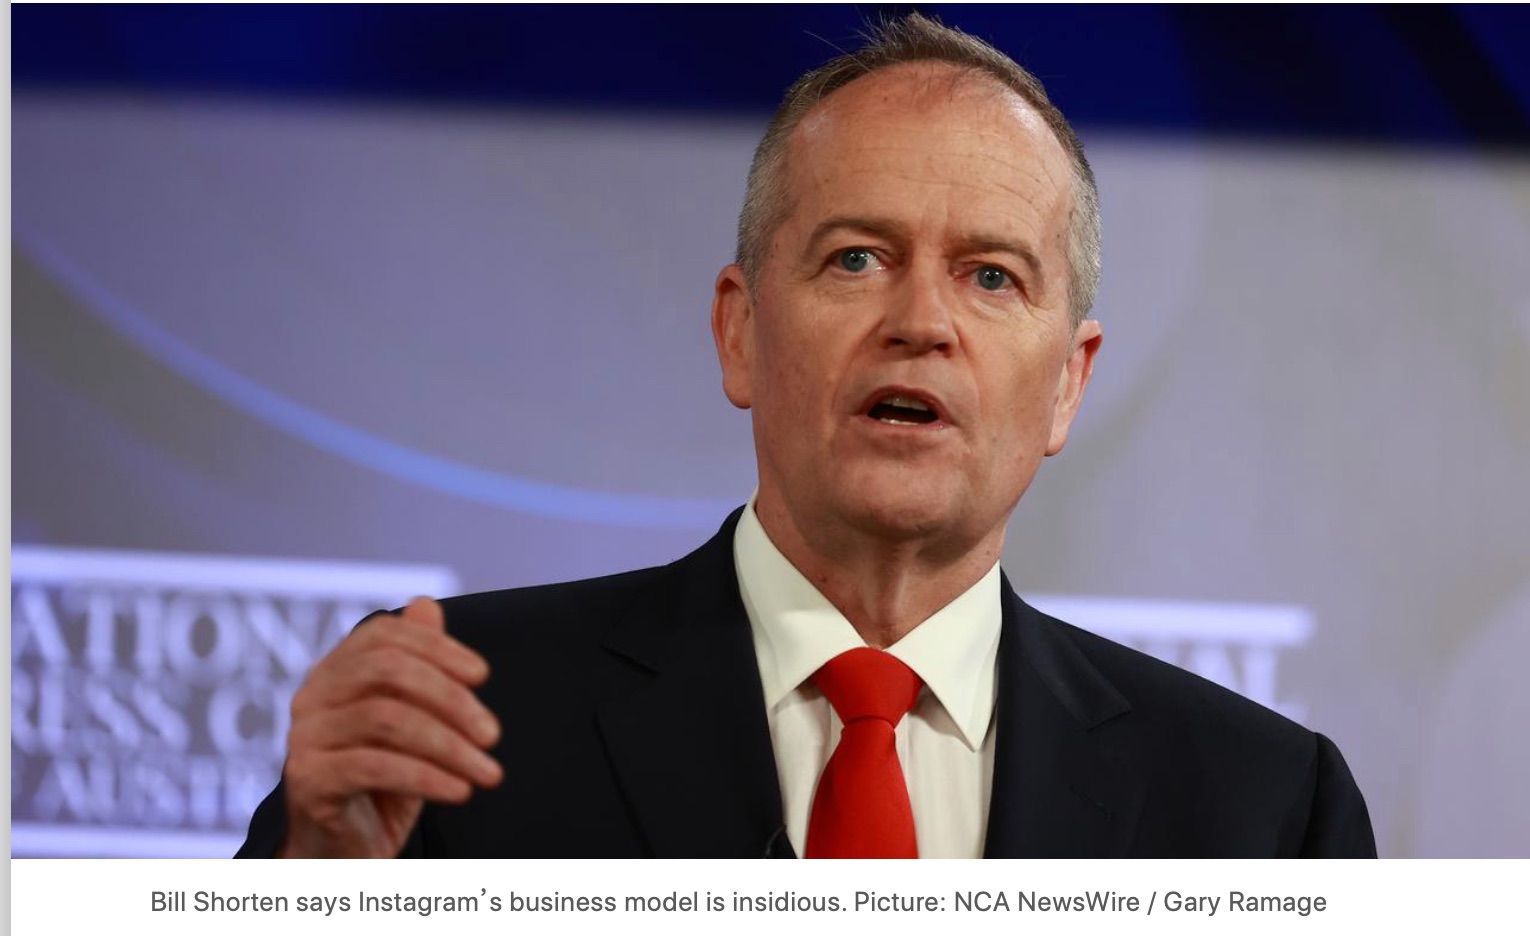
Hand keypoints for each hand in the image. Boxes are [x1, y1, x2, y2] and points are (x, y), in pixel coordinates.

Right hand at [278, 597, 501, 857]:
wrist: (344, 849)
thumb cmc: (382, 781)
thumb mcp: (411, 721)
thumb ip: (419, 665)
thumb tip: (425, 604)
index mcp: (336, 672)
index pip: (384, 635)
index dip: (437, 648)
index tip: (482, 675)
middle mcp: (312, 696)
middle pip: (387, 670)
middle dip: (450, 698)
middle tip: (492, 734)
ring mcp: (305, 738)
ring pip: (387, 718)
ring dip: (450, 745)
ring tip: (488, 772)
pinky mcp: (309, 780)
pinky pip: (375, 766)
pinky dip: (428, 777)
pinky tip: (460, 790)